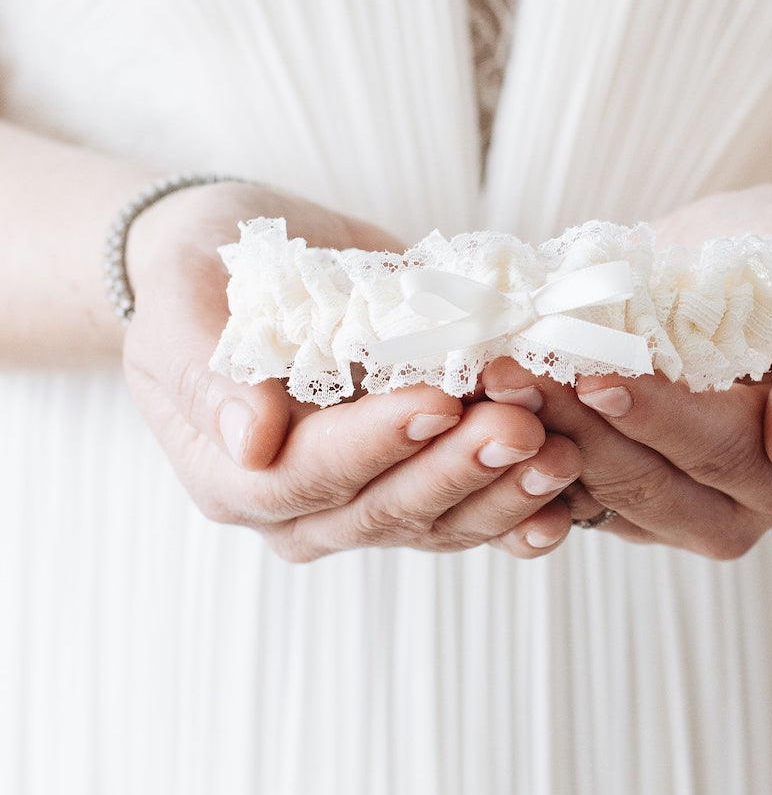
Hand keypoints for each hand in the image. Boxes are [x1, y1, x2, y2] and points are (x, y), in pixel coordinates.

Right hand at [121, 181, 578, 559]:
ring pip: (438, 522)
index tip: (437, 402)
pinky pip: (470, 514)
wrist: (245, 272)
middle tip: (520, 426)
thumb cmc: (205, 276)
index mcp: (235, 472)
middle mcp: (302, 505)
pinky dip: (521, 510)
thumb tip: (248, 440)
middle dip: (457, 471)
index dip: (375, 445)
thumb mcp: (181, 300)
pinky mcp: (415, 479)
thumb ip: (204, 370)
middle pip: (383, 510)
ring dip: (504, 494)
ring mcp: (364, 497)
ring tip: (560, 453)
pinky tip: (567, 498)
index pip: (307, 475)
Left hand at [483, 184, 771, 556]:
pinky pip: (565, 483)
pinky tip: (482, 399)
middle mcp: (731, 510)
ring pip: (592, 488)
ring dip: (534, 436)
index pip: (713, 451)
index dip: (653, 414)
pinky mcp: (619, 489)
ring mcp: (668, 508)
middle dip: (574, 425)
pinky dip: (523, 445)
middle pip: (642, 481)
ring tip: (488, 378)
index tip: (594, 372)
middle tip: (512, 370)